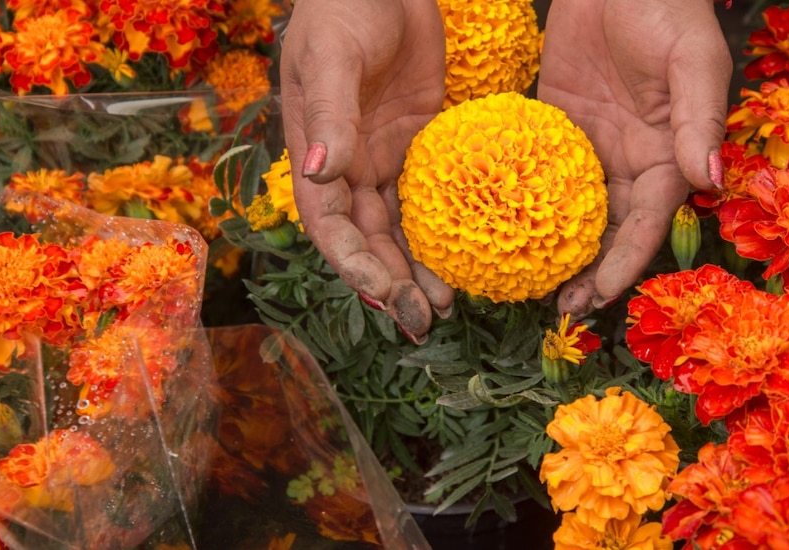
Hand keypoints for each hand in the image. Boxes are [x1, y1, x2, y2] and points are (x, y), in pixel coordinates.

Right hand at [280, 0, 453, 343]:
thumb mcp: (333, 59)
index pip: (331, 223)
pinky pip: (435, 197)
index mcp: (317, 152)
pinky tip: (471, 255)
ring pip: (402, 228)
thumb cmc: (344, 8)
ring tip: (446, 303)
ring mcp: (387, 158)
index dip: (353, 262)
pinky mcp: (423, 144)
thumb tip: (320, 170)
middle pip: (368, 239)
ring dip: (418, 268)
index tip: (383, 291)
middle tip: (422, 319)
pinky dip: (447, 229)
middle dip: (390, 282)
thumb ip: (330, 114)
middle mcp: (350, 166)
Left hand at [538, 0, 731, 319]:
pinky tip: (494, 227)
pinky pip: (533, 172)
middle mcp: (627, 163)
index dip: (625, 263)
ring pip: (569, 212)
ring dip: (550, 249)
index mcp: (666, 158)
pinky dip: (517, 201)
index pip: (645, 224)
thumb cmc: (669, 10)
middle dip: (587, 272)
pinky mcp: (552, 128)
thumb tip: (708, 180)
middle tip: (559, 307)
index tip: (600, 295)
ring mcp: (588, 149)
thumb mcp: (693, 62)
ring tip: (522, 283)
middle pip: (607, 231)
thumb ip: (698, 121)